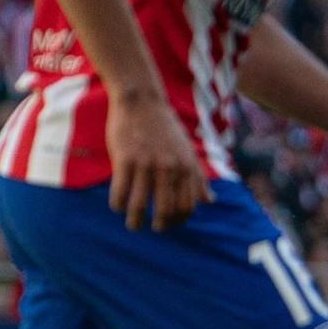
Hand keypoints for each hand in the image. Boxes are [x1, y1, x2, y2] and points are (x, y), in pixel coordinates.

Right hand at [107, 91, 210, 229]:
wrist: (142, 101)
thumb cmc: (165, 128)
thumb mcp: (189, 151)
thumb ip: (199, 178)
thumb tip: (210, 201)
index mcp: (186, 168)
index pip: (187, 206)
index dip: (179, 220)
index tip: (170, 223)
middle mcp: (169, 168)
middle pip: (166, 210)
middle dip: (160, 225)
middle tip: (152, 227)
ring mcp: (146, 164)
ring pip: (140, 206)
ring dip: (135, 221)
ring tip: (133, 226)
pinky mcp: (124, 160)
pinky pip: (120, 193)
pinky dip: (117, 205)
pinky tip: (117, 206)